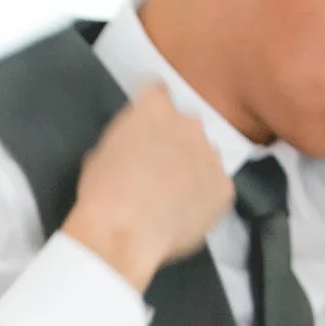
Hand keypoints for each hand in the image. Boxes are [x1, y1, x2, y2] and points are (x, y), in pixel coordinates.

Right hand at [59, 84, 231, 293]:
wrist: (125, 235)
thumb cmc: (102, 194)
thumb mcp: (99, 155)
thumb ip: (123, 141)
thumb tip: (128, 150)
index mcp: (153, 109)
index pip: (158, 91)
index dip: (151, 108)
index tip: (146, 124)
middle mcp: (189, 124)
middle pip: (187, 124)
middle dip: (176, 140)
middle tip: (160, 167)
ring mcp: (212, 155)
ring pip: (205, 155)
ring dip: (194, 167)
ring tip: (175, 195)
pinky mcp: (225, 187)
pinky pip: (216, 186)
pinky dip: (205, 196)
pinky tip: (186, 213)